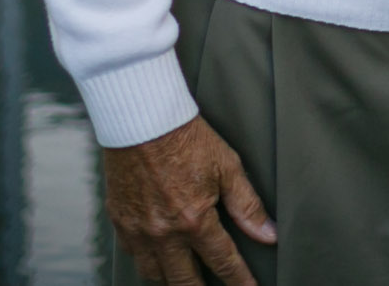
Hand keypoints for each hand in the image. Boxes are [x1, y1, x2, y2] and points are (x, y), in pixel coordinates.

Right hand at [102, 116, 275, 283]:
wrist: (140, 118)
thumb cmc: (185, 137)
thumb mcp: (227, 166)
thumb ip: (247, 205)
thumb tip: (269, 234)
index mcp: (194, 220)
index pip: (223, 262)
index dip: (240, 281)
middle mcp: (164, 233)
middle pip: (185, 280)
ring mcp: (138, 230)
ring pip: (155, 274)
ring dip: (173, 280)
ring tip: (185, 280)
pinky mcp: (120, 221)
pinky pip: (133, 256)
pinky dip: (148, 262)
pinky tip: (157, 258)